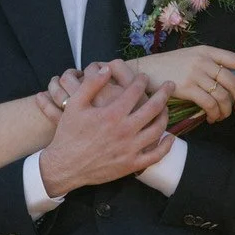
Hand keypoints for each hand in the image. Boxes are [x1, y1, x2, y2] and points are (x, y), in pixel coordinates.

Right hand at [37, 64, 172, 197]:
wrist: (64, 166)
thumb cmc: (68, 134)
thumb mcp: (74, 105)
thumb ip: (91, 84)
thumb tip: (107, 69)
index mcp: (112, 114)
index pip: (135, 91)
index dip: (141, 81)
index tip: (143, 77)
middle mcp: (125, 130)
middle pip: (153, 107)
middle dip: (164, 93)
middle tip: (170, 85)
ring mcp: (130, 149)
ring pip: (158, 129)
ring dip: (165, 116)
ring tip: (166, 108)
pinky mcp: (131, 164)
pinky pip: (156, 155)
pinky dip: (166, 146)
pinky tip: (169, 138)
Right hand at [130, 45, 234, 122]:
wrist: (142, 71)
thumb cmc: (167, 67)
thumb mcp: (190, 57)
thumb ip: (209, 65)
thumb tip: (230, 82)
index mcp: (208, 51)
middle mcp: (204, 60)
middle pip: (234, 81)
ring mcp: (196, 73)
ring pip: (223, 95)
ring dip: (226, 110)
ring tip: (221, 116)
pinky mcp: (187, 87)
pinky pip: (209, 104)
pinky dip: (214, 114)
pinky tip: (211, 118)